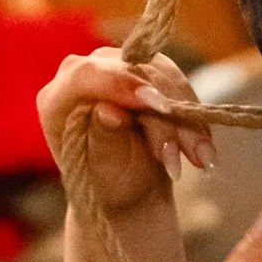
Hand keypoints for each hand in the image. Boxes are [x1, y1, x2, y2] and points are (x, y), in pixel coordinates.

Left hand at [37, 47, 215, 212]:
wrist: (128, 190)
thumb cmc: (107, 187)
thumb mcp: (104, 174)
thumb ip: (104, 142)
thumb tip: (108, 111)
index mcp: (56, 100)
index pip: (86, 75)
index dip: (124, 84)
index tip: (158, 105)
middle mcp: (84, 76)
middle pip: (132, 74)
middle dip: (168, 114)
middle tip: (191, 153)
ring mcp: (117, 70)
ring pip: (162, 77)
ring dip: (188, 119)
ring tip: (201, 159)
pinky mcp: (146, 72)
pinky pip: (178, 83)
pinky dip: (194, 116)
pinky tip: (204, 148)